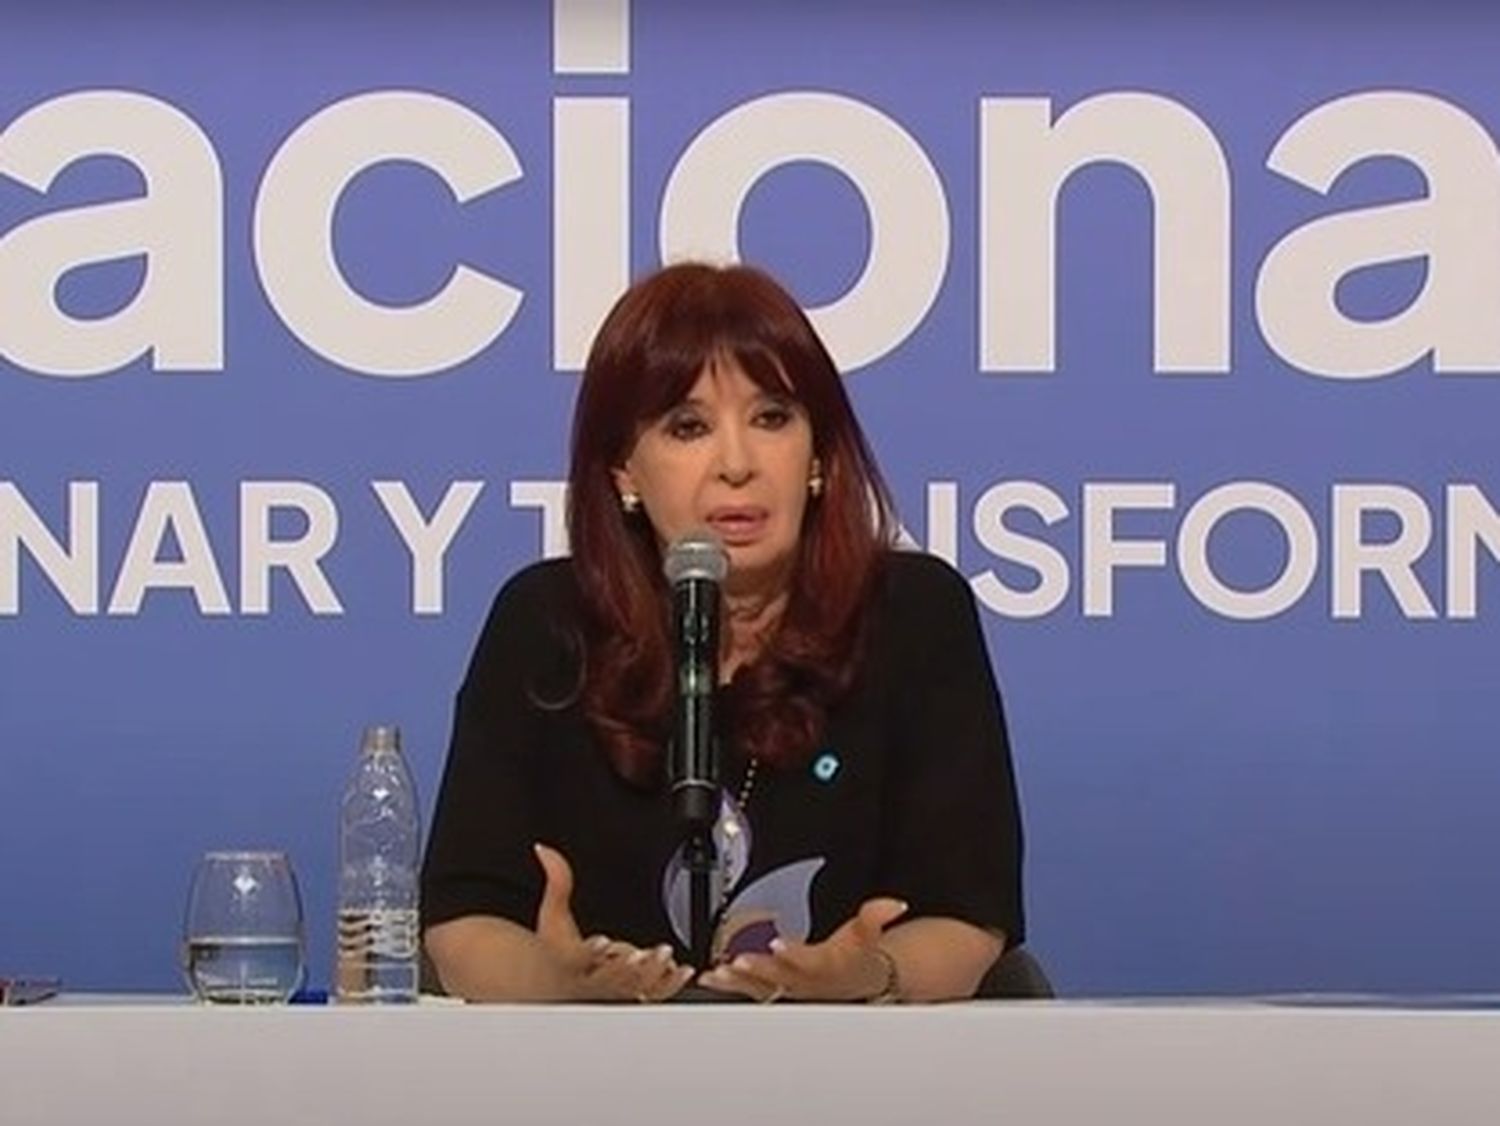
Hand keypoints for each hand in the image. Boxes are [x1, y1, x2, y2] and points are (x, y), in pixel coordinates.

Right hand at [532, 843, 693, 1002]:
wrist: (563, 983)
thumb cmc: (559, 949)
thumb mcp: (552, 914)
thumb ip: (556, 881)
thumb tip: (544, 849)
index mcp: (573, 961)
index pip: (578, 957)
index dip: (590, 950)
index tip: (602, 941)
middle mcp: (594, 979)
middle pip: (610, 976)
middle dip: (626, 965)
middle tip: (640, 954)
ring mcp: (615, 990)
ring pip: (635, 987)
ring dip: (651, 973)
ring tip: (665, 955)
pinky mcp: (633, 994)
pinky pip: (654, 994)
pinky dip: (670, 984)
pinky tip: (682, 970)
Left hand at [697, 897, 907, 1001]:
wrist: (852, 984)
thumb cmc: (855, 957)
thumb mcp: (866, 935)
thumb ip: (876, 917)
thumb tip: (894, 903)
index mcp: (824, 967)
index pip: (810, 961)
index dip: (794, 953)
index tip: (778, 943)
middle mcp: (802, 983)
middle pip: (779, 978)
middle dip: (757, 969)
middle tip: (736, 961)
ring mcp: (784, 989)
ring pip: (759, 988)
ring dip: (737, 981)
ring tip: (716, 973)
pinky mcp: (771, 990)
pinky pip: (747, 990)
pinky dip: (728, 984)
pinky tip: (708, 977)